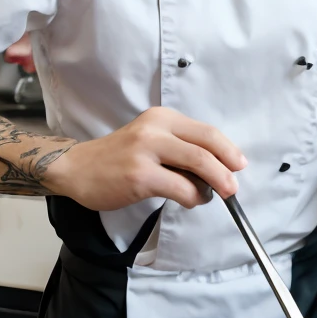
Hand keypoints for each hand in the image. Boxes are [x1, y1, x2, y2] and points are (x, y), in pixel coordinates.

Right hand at [42, 106, 246, 210]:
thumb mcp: (150, 140)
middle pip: (206, 146)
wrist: (77, 168)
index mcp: (162, 117)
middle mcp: (155, 128)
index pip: (206, 131)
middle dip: (227, 169)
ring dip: (213, 184)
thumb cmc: (118, 158)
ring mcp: (146, 151)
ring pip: (197, 165)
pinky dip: (193, 197)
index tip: (239, 165)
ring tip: (212, 196)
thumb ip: (179, 148)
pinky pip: (180, 188)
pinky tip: (189, 200)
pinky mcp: (140, 175)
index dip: (228, 149)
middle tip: (234, 187)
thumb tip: (216, 168)